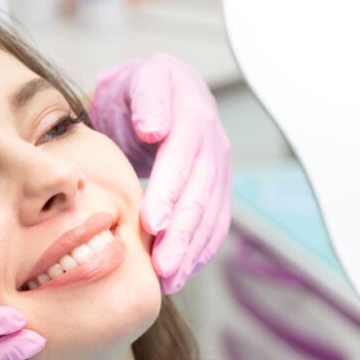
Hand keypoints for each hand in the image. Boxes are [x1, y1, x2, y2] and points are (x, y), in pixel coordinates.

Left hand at [90, 53, 230, 293]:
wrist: (159, 94)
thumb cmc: (141, 90)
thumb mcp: (140, 79)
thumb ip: (148, 99)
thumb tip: (154, 129)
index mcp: (193, 115)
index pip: (183, 158)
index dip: (170, 191)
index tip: (153, 222)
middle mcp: (213, 146)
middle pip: (201, 195)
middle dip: (183, 234)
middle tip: (162, 266)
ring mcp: (219, 171)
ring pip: (210, 217)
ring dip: (191, 252)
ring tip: (169, 280)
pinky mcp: (216, 192)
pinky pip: (213, 227)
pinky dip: (199, 253)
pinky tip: (180, 275)